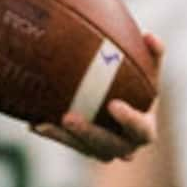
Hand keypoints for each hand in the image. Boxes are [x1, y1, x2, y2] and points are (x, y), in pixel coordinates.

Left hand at [30, 33, 162, 161]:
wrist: (124, 104)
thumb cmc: (140, 84)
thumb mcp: (149, 69)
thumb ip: (154, 54)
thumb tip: (149, 36)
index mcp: (144, 129)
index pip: (141, 129)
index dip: (128, 119)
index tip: (112, 104)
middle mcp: (125, 145)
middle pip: (109, 146)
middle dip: (88, 133)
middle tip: (68, 117)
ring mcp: (102, 150)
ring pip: (83, 149)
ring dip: (63, 137)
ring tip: (42, 124)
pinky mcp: (83, 148)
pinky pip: (66, 144)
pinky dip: (51, 134)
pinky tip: (33, 123)